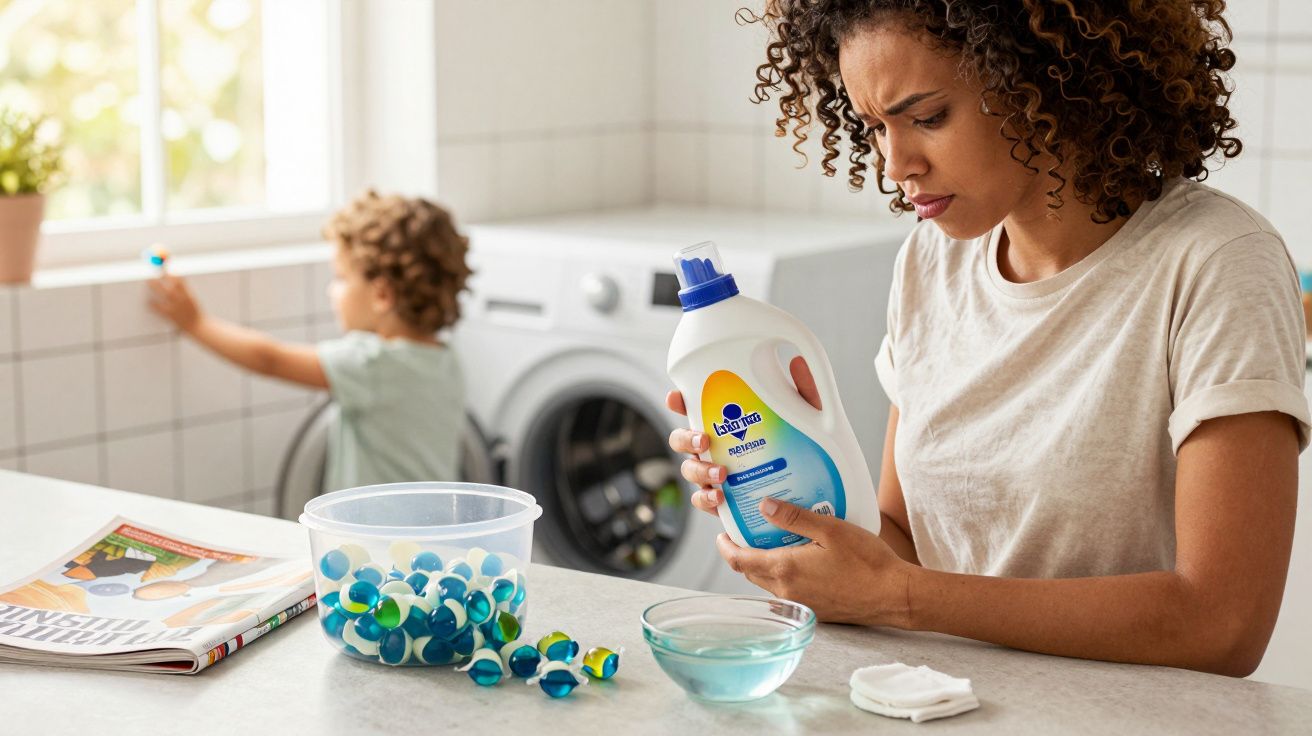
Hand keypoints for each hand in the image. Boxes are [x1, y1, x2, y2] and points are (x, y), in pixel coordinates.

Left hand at [148, 274, 201, 331]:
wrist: (197, 326)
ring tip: (149, 282)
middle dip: (160, 279)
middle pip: (168, 286)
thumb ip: (184, 288)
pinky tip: (149, 300)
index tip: (164, 269)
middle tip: (152, 274)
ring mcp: (175, 308)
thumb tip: (175, 276)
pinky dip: (152, 303)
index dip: (171, 274)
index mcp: (188, 295)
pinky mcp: (169, 315)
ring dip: (154, 287)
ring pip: (162, 295)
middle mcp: (181, 301)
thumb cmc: (194, 311)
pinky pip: (158, 307)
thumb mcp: (191, 298)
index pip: (179, 281)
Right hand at [666, 356, 821, 515]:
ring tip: (721, 476)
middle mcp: (717, 448)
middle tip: (705, 440)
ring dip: (698, 472)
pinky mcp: (725, 502)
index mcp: (729, 424)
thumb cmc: (807, 450)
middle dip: (685, 439)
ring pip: (690, 471)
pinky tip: (720, 500)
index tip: (676, 397)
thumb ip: (803, 393)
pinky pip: (705, 502)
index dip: (680, 402)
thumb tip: (796, 362)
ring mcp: (717, 475)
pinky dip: (707, 501)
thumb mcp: (809, 419)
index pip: (696, 408)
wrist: (817, 494)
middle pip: (682, 440)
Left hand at [718, 497, 912, 626]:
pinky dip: (782, 575)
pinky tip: (797, 560)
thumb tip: (763, 505)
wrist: (895, 596)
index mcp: (785, 570)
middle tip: (745, 531)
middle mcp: (787, 592)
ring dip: (763, 565)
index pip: (739, 560)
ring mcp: (800, 604)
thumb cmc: (867, 562)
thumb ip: (793, 517)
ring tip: (771, 541)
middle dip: (742, 552)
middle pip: (750, 572)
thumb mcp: (830, 529)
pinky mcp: (815, 611)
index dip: (725, 546)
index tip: (721, 533)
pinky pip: (787, 592)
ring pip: (768, 583)